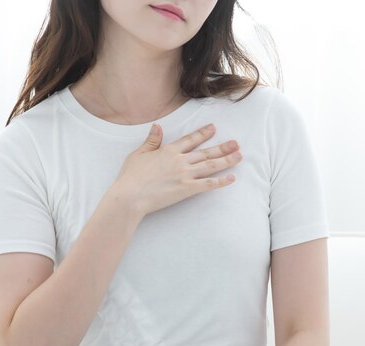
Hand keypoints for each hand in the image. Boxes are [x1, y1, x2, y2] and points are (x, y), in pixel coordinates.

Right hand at [112, 122, 242, 218]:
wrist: (131, 195)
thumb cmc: (131, 177)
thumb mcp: (138, 154)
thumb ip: (151, 141)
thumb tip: (158, 126)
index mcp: (168, 151)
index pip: (190, 139)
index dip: (202, 133)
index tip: (213, 128)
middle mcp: (180, 160)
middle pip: (205, 152)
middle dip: (222, 147)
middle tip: (236, 143)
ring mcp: (184, 174)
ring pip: (210, 165)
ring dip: (226, 160)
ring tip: (239, 155)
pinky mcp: (186, 189)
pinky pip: (208, 184)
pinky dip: (221, 181)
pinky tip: (232, 177)